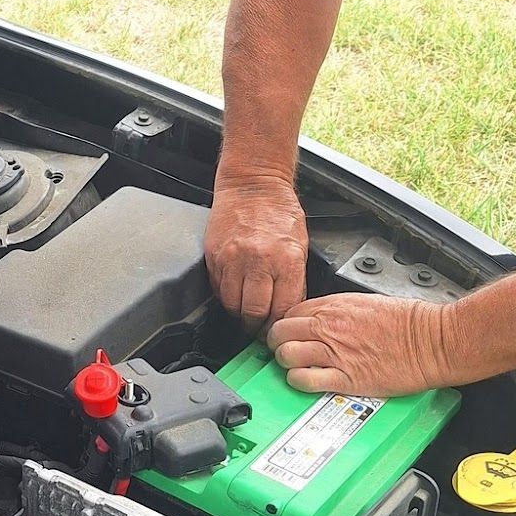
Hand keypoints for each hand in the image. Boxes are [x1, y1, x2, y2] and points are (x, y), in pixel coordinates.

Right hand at [205, 174, 307, 325]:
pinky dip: (226, 295)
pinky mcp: (215, 256)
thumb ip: (293, 279)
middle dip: (256, 325)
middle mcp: (259, 261)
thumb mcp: (300, 246)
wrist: (253, 185)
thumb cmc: (279, 211)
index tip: (275, 330)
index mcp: (287, 260)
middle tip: (258, 327)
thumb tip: (286, 309)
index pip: (282, 309)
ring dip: (238, 312)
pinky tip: (234, 291)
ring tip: (245, 311)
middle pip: (254, 312)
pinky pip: (218, 288)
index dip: (278, 325)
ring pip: (232, 304)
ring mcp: (233, 259)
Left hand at [268, 295, 452, 396]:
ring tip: (295, 366)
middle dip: (277, 343)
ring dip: (285, 363)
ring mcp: (335, 353)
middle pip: (280, 333)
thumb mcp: (365, 303)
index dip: (284, 326)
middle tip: (284, 350)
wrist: (432, 341)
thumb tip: (319, 319)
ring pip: (286, 355)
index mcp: (334, 307)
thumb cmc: (408, 323)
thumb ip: (337, 311)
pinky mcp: (345, 378)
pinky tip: (306, 381)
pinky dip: (298, 381)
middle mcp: (330, 327)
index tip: (288, 335)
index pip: (289, 313)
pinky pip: (304, 380)